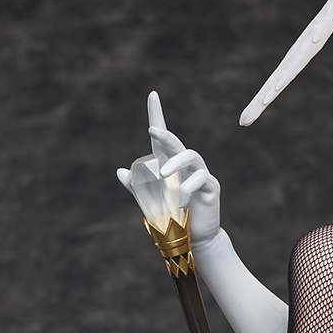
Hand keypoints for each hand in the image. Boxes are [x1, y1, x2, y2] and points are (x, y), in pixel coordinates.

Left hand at [116, 90, 221, 244]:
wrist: (196, 237)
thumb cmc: (173, 217)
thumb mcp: (149, 201)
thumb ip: (136, 187)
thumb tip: (121, 171)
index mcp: (168, 164)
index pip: (161, 137)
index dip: (157, 115)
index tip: (152, 95)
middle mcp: (185, 166)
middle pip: (175, 143)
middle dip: (164, 135)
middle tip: (152, 131)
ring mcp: (200, 174)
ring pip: (191, 157)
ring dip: (175, 163)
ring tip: (163, 174)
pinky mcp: (211, 187)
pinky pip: (201, 179)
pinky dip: (188, 187)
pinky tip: (180, 199)